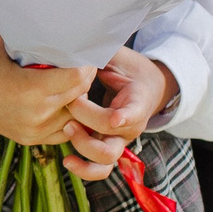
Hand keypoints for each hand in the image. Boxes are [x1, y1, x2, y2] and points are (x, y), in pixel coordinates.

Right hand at [0, 31, 94, 149]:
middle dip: (85, 78)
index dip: (85, 64)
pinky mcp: (32, 139)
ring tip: (71, 82)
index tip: (84, 54)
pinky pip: (63, 130)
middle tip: (83, 64)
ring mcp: (35, 130)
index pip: (78, 78)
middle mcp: (36, 113)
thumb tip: (54, 19)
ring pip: (76, 115)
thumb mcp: (3, 42)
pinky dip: (66, 115)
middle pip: (81, 95)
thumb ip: (31, 35)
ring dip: (78, 99)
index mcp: (30, 89)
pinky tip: (61, 101)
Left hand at [59, 47, 177, 178]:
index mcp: (137, 103)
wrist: (146, 85)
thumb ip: (100, 52)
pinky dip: (83, 168)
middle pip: (112, 145)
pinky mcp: (105, 145)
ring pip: (105, 161)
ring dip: (84, 151)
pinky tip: (66, 160)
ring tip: (67, 131)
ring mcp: (118, 139)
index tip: (114, 118)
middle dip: (89, 135)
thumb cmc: (128, 67)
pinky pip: (98, 166)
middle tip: (70, 113)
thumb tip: (76, 43)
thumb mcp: (118, 56)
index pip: (132, 114)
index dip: (123, 117)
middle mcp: (129, 127)